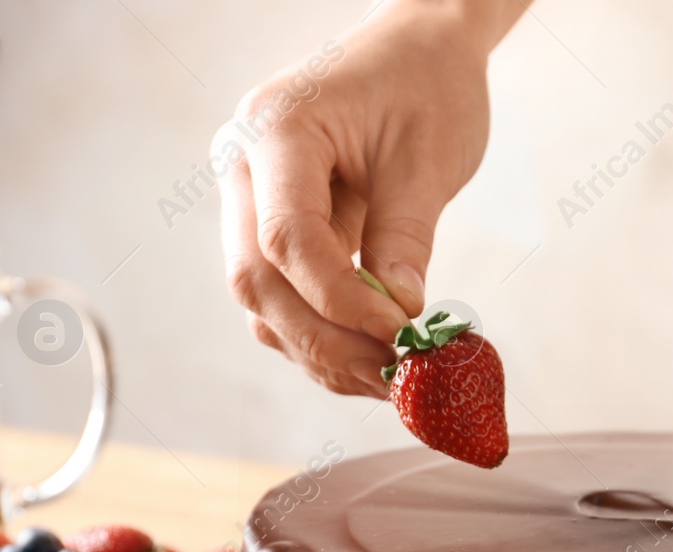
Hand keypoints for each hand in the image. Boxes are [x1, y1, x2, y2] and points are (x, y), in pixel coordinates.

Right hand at [217, 2, 499, 397]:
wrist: (419, 51)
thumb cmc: (427, 85)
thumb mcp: (428, 159)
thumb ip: (405, 237)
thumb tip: (397, 318)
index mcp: (276, 130)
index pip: (286, 239)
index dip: (341, 301)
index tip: (401, 335)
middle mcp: (244, 166)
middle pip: (258, 280)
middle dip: (325, 341)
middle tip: (393, 378)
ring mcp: (249, 199)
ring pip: (262, 302)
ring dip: (322, 352)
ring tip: (391, 380)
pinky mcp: (271, 227)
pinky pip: (284, 297)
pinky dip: (324, 336)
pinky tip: (373, 360)